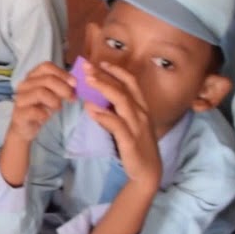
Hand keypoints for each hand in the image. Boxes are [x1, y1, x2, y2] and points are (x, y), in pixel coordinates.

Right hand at [7, 62, 76, 144]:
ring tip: (58, 108)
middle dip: (64, 88)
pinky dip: (44, 114)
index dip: (62, 73)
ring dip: (55, 101)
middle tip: (71, 98)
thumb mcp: (53, 94)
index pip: (46, 66)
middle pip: (47, 79)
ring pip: (40, 92)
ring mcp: (20, 99)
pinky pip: (34, 111)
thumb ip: (62, 87)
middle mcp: (24, 85)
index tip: (74, 84)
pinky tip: (46, 117)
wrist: (25, 127)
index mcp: (32, 77)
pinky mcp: (19, 114)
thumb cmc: (40, 108)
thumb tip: (75, 84)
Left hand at [83, 62, 160, 190]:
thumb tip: (96, 100)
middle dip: (105, 75)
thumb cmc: (135, 144)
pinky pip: (117, 124)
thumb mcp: (128, 124)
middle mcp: (141, 113)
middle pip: (124, 88)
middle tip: (87, 68)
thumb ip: (116, 111)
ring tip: (87, 82)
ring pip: (122, 101)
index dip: (117, 70)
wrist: (147, 171)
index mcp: (142, 107)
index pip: (131, 82)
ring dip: (104, 89)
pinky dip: (103, 115)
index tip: (101, 62)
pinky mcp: (130, 140)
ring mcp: (137, 126)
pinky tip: (90, 110)